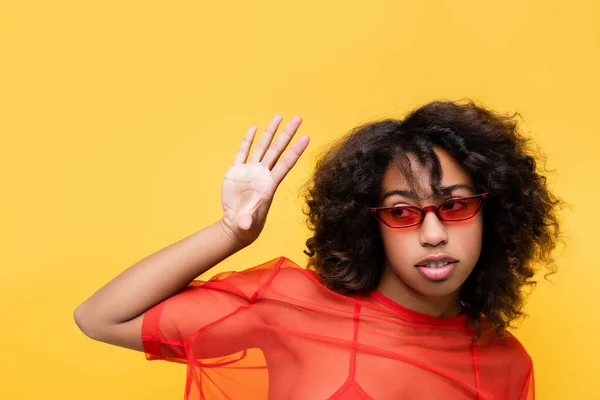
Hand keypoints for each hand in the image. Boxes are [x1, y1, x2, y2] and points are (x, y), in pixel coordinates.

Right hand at [220, 115, 309, 244]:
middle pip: (277, 150)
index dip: (295, 151)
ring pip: (262, 147)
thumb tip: (244, 225)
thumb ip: (246, 221)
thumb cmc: (247, 223)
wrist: (237, 223)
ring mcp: (250, 171)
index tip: (306, 137)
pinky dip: (248, 140)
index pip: (285, 163)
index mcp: (270, 184)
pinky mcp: (236, 171)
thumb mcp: (247, 222)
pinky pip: (243, 152)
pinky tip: (254, 128)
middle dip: (287, 134)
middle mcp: (262, 174)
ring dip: (270, 132)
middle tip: (298, 118)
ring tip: (279, 117)